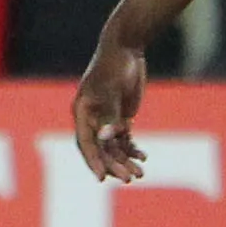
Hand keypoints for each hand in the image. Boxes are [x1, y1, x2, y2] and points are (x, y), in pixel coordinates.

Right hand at [70, 38, 147, 181]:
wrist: (126, 48)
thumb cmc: (114, 65)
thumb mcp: (112, 90)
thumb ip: (110, 115)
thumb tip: (107, 138)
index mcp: (82, 111)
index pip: (85, 143)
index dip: (93, 161)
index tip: (102, 178)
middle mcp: (91, 119)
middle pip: (101, 149)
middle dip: (115, 165)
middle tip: (129, 179)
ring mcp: (106, 119)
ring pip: (113, 147)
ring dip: (125, 160)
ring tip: (140, 174)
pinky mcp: (119, 117)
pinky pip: (124, 139)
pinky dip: (133, 149)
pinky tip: (143, 157)